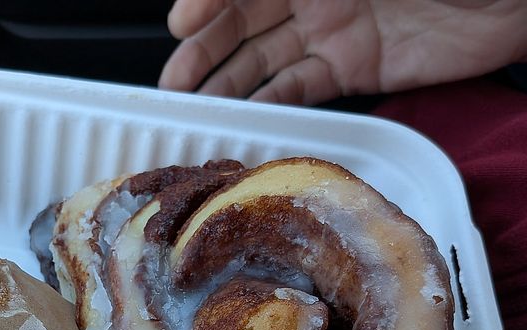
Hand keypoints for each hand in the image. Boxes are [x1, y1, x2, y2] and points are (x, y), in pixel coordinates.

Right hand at [159, 0, 526, 104]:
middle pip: (241, 22)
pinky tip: (241, 120)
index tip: (183, 22)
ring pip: (261, 59)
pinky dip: (267, 105)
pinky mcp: (353, 69)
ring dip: (224, 84)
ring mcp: (330, 31)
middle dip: (204, 49)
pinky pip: (298, 89)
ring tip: (191, 109)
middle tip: (173, 81)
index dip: (208, 0)